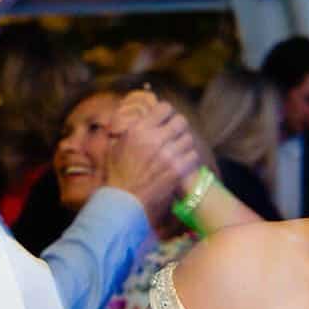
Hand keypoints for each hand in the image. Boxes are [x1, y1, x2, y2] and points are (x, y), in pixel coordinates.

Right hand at [104, 91, 200, 229]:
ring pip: (189, 138)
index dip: (167, 113)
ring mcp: (168, 155)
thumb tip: (137, 116)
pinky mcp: (178, 170)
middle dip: (178, 128)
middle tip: (174, 136)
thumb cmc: (117, 174)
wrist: (124, 201)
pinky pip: (193, 155)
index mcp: (139, 129)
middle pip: (181, 121)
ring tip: (177, 151)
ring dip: (184, 144)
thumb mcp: (116, 146)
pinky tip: (181, 164)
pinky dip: (189, 159)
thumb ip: (128, 129)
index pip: (165, 108)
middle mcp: (155, 139)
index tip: (165, 120)